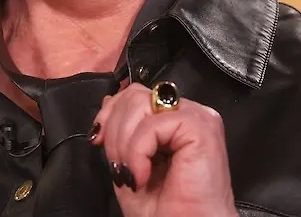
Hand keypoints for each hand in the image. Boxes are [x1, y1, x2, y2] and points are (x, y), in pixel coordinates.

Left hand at [91, 83, 235, 216]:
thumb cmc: (165, 207)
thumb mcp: (130, 160)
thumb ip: (122, 129)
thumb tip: (107, 102)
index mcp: (172, 117)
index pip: (134, 94)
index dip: (110, 113)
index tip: (99, 141)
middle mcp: (187, 111)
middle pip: (134, 94)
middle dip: (115, 130)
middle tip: (119, 166)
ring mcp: (197, 116)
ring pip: (140, 103)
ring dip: (124, 143)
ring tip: (131, 173)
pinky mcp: (201, 127)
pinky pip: (153, 125)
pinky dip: (138, 151)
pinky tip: (142, 175)